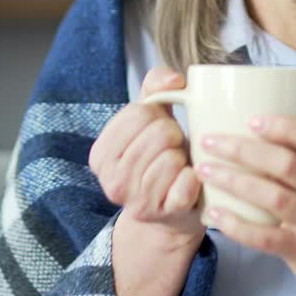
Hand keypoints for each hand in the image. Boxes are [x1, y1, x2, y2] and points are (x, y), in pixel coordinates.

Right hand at [88, 68, 204, 247]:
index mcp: (101, 155)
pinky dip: (194, 178)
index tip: (157, 129)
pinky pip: (187, 183)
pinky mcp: (164, 215)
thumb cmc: (161, 156)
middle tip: (171, 150)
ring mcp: (136, 202)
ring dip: (183, 157)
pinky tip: (188, 182)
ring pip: (173, 157)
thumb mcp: (151, 119)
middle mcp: (112, 181)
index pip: (138, 113)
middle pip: (159, 133)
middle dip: (173, 135)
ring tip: (177, 166)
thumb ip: (156, 87)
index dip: (158, 115)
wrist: (173, 210)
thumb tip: (176, 80)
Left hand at [196, 116, 295, 295]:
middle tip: (210, 142)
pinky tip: (215, 213)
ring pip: (275, 197)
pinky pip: (266, 238)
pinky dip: (238, 225)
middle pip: (288, 165)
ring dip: (236, 182)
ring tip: (206, 171)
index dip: (286, 127)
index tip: (252, 120)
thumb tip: (252, 130)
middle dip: (244, 150)